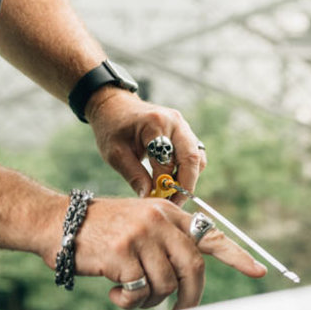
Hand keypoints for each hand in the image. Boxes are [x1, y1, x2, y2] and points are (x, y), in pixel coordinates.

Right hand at [70, 195, 267, 309]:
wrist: (59, 223)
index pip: (209, 234)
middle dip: (190, 297)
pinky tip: (115, 293)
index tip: (259, 271)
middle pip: (192, 268)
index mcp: (167, 213)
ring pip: (166, 284)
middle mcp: (159, 220)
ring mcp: (142, 235)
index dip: (236, 256)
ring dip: (150, 300)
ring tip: (131, 293)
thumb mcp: (139, 224)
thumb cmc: (100, 232)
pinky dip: (130, 303)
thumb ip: (165, 241)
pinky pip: (140, 293)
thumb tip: (189, 277)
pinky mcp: (123, 253)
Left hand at [87, 93, 207, 196]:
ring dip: (188, 178)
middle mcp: (175, 122)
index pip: (167, 162)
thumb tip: (148, 198)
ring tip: (171, 192)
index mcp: (155, 123)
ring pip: (198, 157)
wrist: (115, 106)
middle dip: (186, 185)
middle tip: (173, 203)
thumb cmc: (112, 128)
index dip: (164, 185)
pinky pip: (194, 154)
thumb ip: (134, 176)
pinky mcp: (185, 131)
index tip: (156, 201)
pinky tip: (172, 180)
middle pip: (192, 158)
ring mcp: (182, 125)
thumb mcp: (115, 153)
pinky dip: (188, 170)